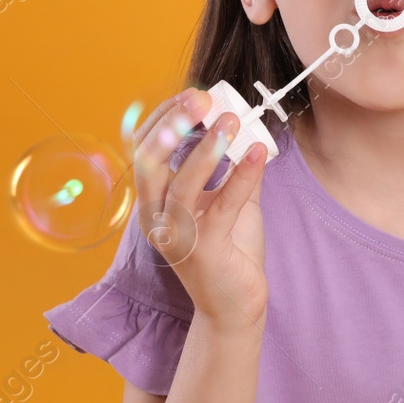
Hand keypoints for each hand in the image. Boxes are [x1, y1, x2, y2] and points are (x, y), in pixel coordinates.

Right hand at [131, 87, 269, 332]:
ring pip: (181, 186)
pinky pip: (221, 207)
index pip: (144, 149)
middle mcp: (156, 218)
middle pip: (149, 162)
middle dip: (174, 124)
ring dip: (206, 149)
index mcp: (155, 201)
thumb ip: (233, 167)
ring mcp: (177, 237)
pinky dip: (241, 177)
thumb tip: (247, 126)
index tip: (193, 94)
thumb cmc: (230, 252)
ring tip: (231, 121)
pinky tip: (259, 153)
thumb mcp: (230, 201)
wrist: (235, 308)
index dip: (165, 118)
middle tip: (201, 99)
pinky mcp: (204, 252)